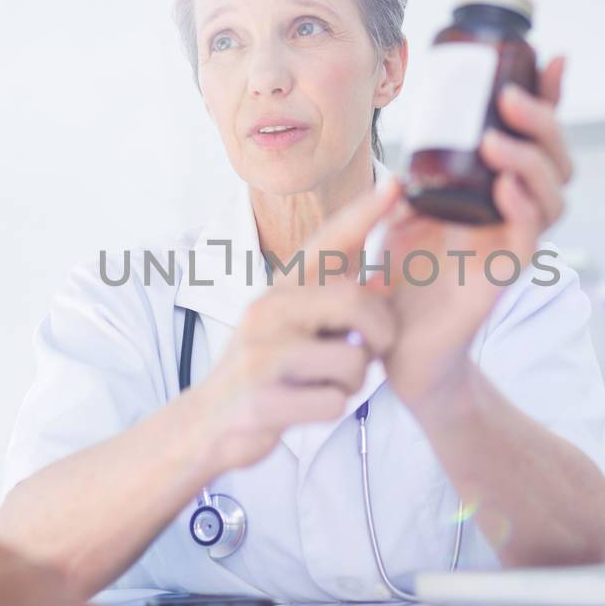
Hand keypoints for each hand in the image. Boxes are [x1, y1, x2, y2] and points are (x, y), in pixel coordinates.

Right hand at [188, 182, 400, 471]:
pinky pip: (334, 403)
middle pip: (356, 303)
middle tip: (370, 351)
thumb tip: (387, 280)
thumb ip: (335, 302)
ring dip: (354, 381)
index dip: (364, 212)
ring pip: (352, 361)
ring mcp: (263, 355)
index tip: (396, 184)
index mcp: (280, 289)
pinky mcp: (264, 400)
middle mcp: (268, 311)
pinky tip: (306, 407)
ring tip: (326, 382)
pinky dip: (332, 409)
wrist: (208, 422)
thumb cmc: (265, 368)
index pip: (328, 242)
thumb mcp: (292, 323)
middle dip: (380, 334)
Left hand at [382, 57, 573, 412]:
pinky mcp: (505, 274)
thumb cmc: (405, 283)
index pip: (534, 138)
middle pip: (557, 158)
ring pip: (553, 193)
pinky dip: (523, 206)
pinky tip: (507, 185)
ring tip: (499, 140)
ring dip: (530, 159)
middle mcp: (516, 214)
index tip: (551, 59)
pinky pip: (528, 235)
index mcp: (498, 192)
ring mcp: (514, 243)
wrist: (397, 346)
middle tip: (511, 97)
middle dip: (543, 121)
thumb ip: (417, 181)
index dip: (548, 100)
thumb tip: (414, 142)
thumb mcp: (405, 215)